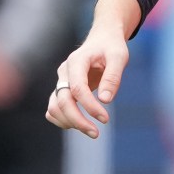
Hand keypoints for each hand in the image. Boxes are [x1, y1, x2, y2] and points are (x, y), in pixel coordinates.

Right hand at [45, 24, 129, 138]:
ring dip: (69, 122)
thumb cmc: (111, 47)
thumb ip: (113, 76)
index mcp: (77, 61)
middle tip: (96, 133)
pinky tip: (80, 123)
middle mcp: (64, 72)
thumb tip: (105, 100)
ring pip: (54, 108)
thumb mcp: (119, 56)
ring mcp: (61, 81)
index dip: (90, 106)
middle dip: (78, 120)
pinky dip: (63, 120)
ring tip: (91, 130)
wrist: (102, 39)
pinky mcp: (61, 89)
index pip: (77, 88)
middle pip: (62, 101)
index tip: (105, 119)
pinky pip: (54, 109)